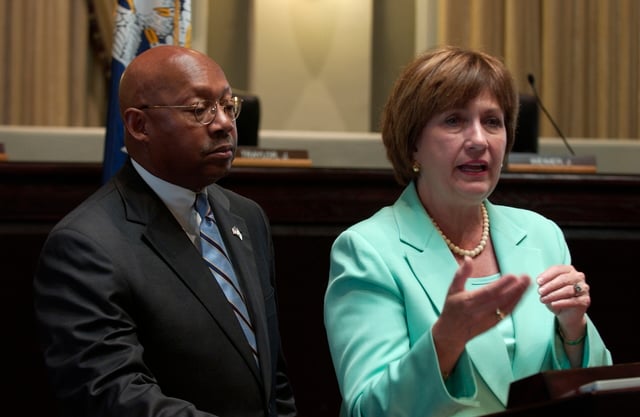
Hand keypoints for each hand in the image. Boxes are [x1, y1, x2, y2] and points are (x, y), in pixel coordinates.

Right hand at [433, 257, 529, 372]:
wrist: (451, 333)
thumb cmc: (451, 309)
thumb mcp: (452, 290)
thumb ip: (461, 274)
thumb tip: (468, 258)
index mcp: (468, 301)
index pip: (488, 292)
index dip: (501, 285)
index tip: (512, 276)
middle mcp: (479, 311)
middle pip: (501, 299)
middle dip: (515, 288)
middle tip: (526, 278)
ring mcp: (487, 319)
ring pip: (506, 307)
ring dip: (518, 295)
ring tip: (527, 284)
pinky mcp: (493, 324)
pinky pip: (506, 313)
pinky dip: (515, 304)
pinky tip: (521, 296)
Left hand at [537, 265, 588, 336]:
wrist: (566, 313)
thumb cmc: (556, 297)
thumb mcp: (548, 288)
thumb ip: (544, 282)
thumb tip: (540, 281)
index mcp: (569, 270)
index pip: (558, 269)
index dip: (547, 275)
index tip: (538, 282)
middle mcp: (578, 277)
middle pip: (563, 279)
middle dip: (550, 286)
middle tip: (540, 292)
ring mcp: (584, 288)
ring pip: (568, 290)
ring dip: (553, 295)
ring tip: (543, 299)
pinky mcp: (585, 300)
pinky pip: (573, 301)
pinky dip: (561, 302)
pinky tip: (553, 304)